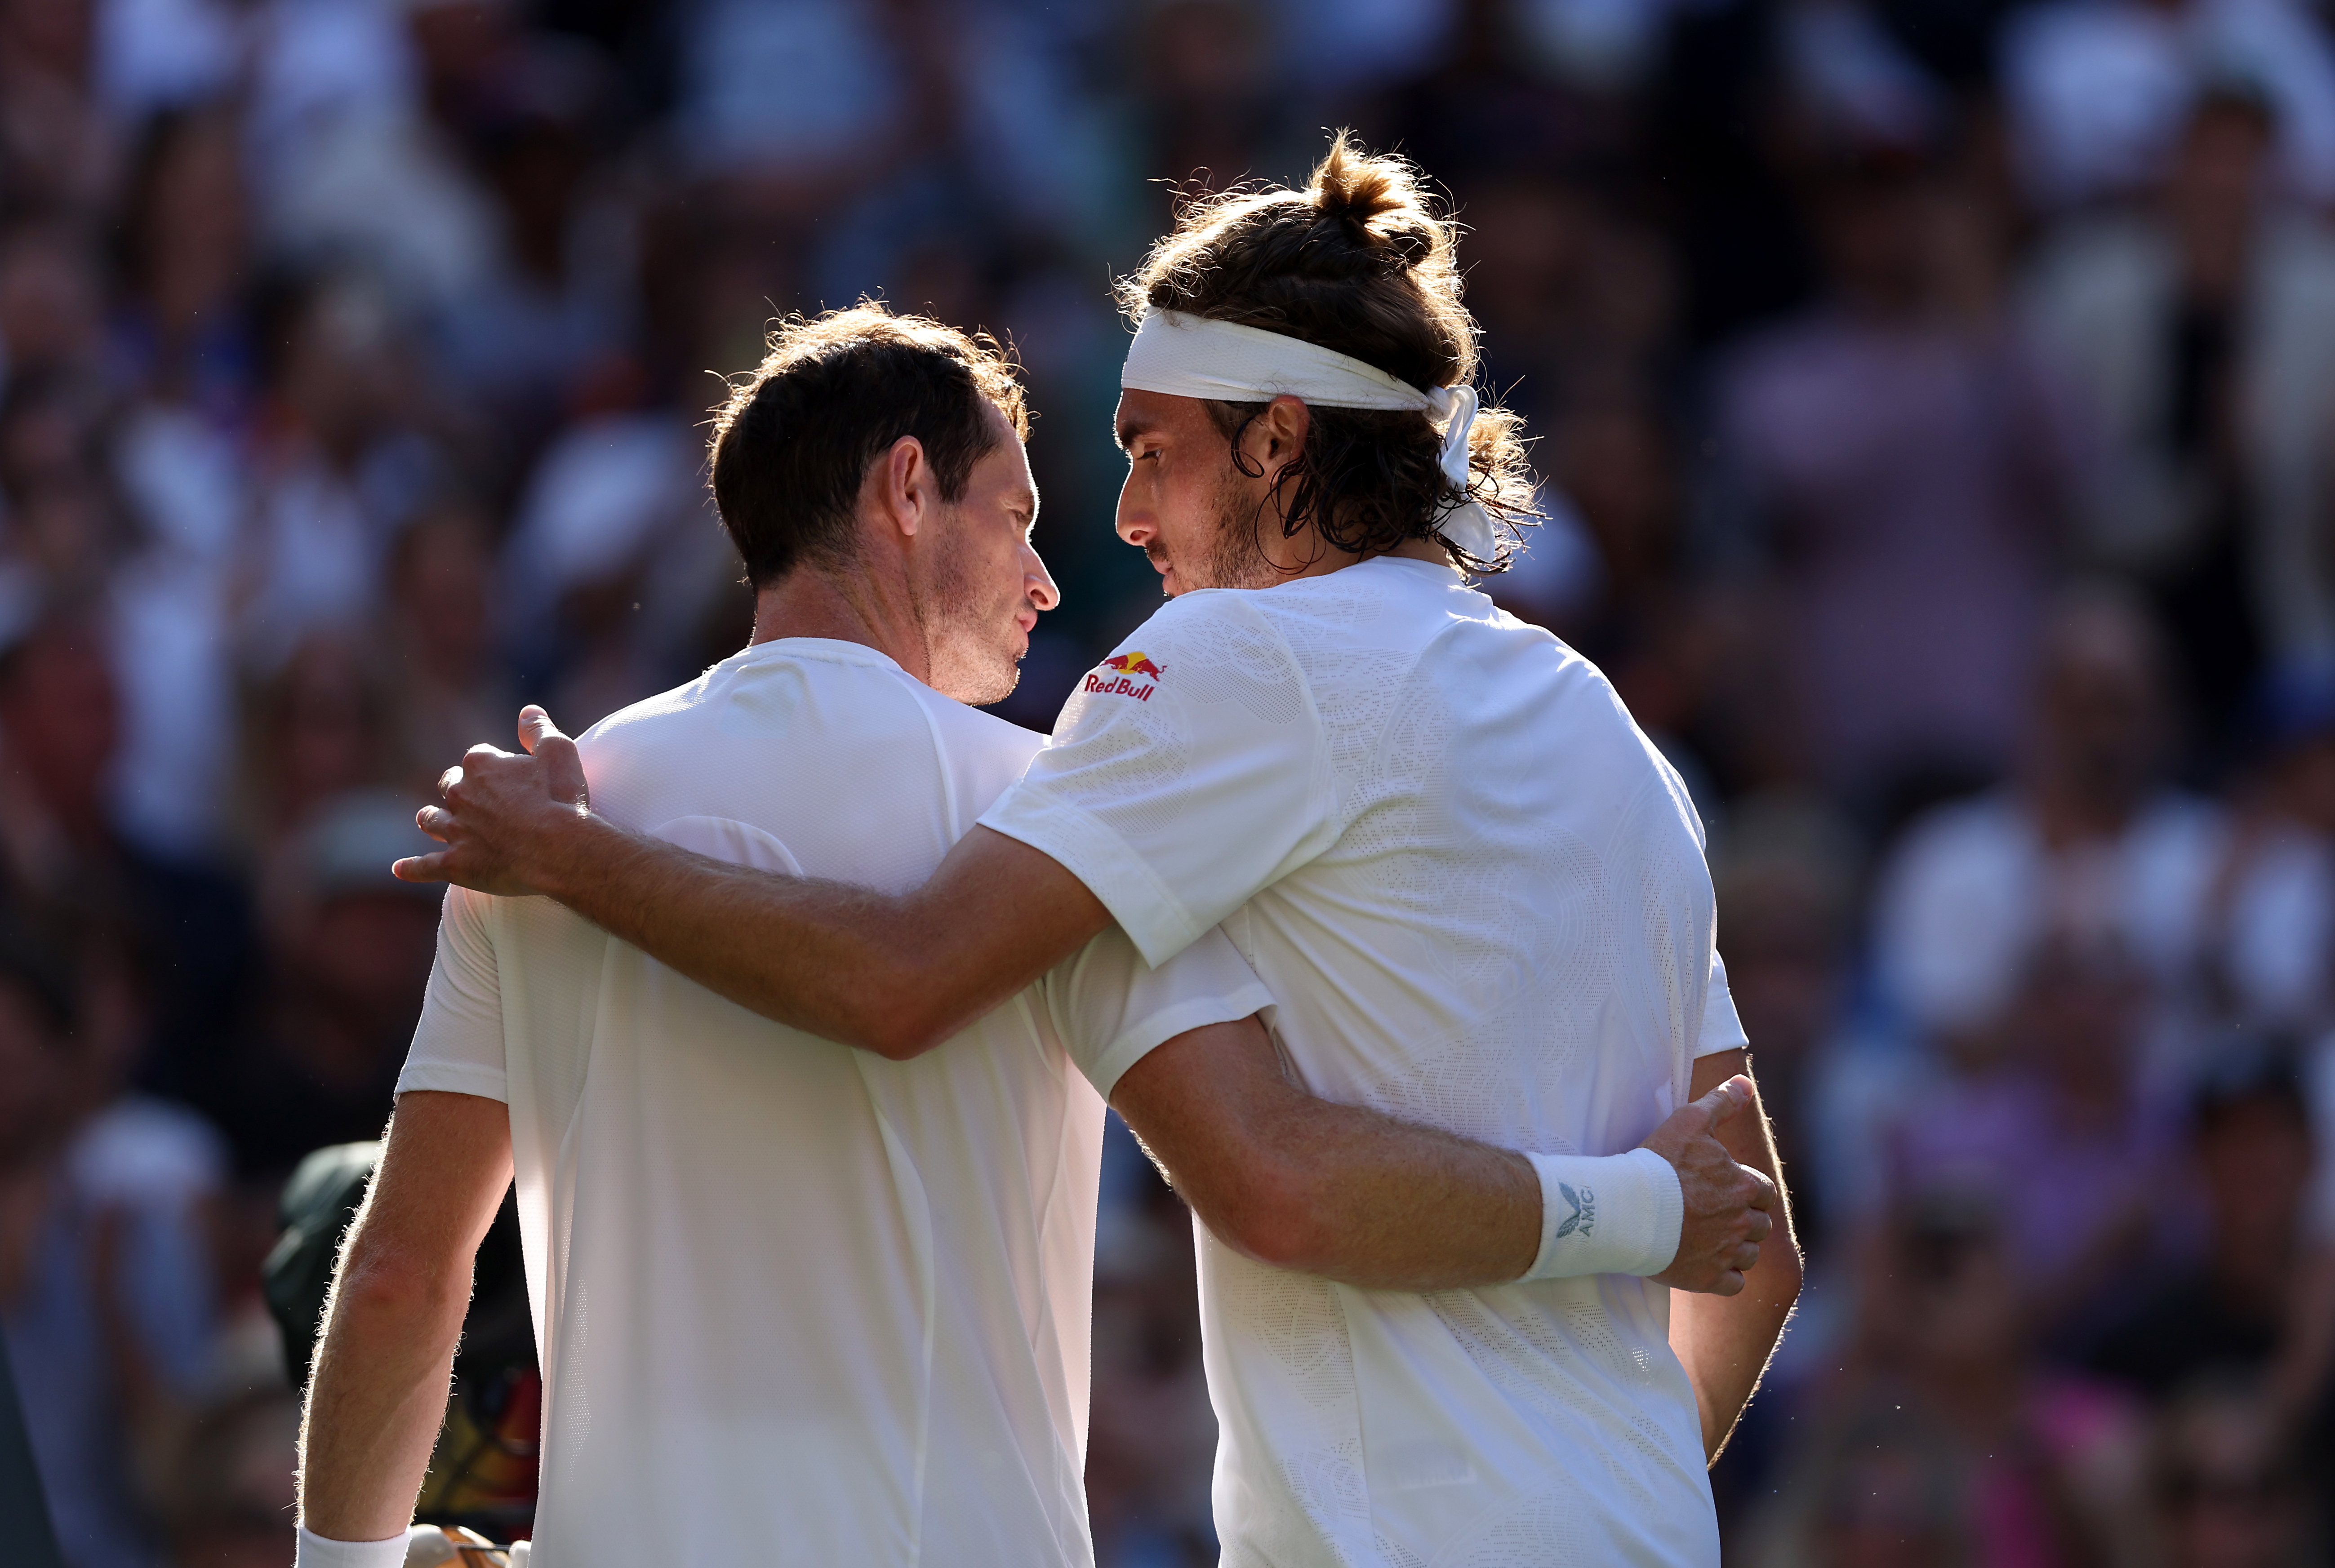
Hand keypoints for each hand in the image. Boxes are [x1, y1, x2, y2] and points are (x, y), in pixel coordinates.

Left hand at [394, 707, 589, 896]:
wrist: (557, 850)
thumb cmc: (561, 800)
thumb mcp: (559, 752)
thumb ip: (539, 730)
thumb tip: (527, 711)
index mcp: (481, 764)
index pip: (479, 757)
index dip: (494, 766)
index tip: (509, 777)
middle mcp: (460, 794)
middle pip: (449, 786)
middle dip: (456, 789)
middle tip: (467, 798)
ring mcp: (454, 830)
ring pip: (431, 820)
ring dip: (431, 819)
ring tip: (428, 820)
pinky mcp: (453, 864)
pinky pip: (424, 866)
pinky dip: (411, 868)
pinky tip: (399, 869)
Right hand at [1641, 1076, 1776, 1296]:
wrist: (1624, 1209)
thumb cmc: (1657, 1163)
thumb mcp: (1689, 1122)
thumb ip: (1721, 1102)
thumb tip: (1745, 1083)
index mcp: (1744, 1187)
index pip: (1763, 1192)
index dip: (1746, 1190)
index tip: (1724, 1190)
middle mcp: (1742, 1223)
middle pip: (1760, 1226)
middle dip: (1744, 1221)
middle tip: (1713, 1214)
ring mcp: (1726, 1253)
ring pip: (1749, 1256)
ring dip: (1737, 1249)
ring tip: (1709, 1239)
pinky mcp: (1708, 1279)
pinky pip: (1734, 1284)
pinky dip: (1725, 1277)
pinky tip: (1706, 1263)